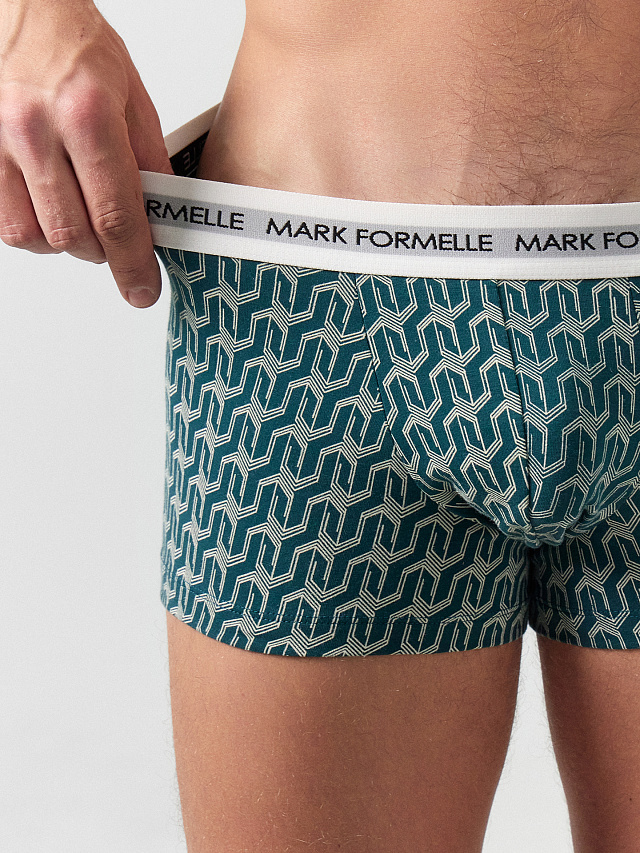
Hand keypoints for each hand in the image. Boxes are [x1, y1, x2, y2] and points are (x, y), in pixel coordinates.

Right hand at [0, 0, 173, 306]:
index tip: (142, 288)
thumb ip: (149, 162)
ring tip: (79, 213)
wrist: (19, 7)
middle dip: (103, 252)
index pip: (115, 216)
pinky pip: (5, 222)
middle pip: (73, 236)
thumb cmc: (72, 43)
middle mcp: (34, 131)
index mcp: (86, 116)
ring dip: (65, 242)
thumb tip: (164, 216)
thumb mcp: (132, 97)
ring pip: (34, 237)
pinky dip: (33, 228)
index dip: (132, 264)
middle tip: (116, 238)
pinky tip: (48, 205)